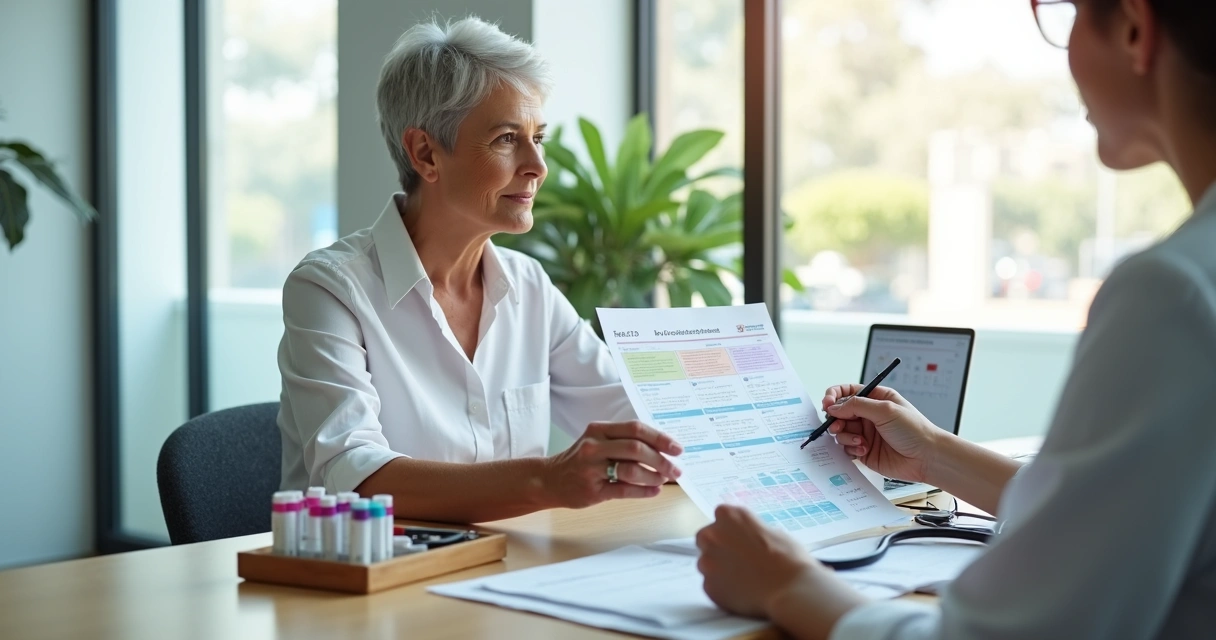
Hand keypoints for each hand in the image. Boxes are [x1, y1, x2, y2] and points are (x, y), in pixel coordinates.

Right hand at [543, 420, 682, 508]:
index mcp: (599, 429)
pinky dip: (643, 491)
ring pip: (631, 470)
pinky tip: (653, 491)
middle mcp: (594, 446)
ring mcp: (591, 469)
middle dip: (661, 459)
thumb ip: (624, 441)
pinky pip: (624, 490)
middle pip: (636, 448)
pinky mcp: (592, 490)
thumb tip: (662, 449)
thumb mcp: (598, 442)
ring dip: (653, 476)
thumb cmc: (580, 460)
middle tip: (676, 469)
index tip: (677, 448)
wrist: (549, 480)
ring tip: (664, 480)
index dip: (660, 438)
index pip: (635, 429)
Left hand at [695, 505, 814, 617]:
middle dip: (718, 547)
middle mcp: (712, 535)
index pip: (722, 516)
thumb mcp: (775, 533)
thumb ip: (753, 531)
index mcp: (729, 515)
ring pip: (706, 563)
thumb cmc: (789, 559)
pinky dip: (722, 589)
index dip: (731, 529)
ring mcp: (707, 562)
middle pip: (706, 538)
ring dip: (719, 569)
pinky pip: (711, 585)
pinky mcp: (708, 586)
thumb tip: (750, 537)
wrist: (789, 591)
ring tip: (742, 579)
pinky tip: (741, 592)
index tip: (740, 538)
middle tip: (737, 559)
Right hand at [821, 384, 942, 483]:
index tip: (827, 403)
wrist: (926, 457)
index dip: (834, 396)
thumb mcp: (885, 410)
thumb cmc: (914, 430)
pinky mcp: (864, 450)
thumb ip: (856, 405)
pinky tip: (863, 449)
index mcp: (875, 398)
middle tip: (837, 425)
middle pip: (840, 412)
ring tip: (860, 441)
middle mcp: (869, 415)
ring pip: (840, 431)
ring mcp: (866, 433)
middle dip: (835, 419)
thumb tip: (834, 407)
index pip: (847, 391)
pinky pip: (846, 447)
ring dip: (845, 436)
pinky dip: (850, 448)